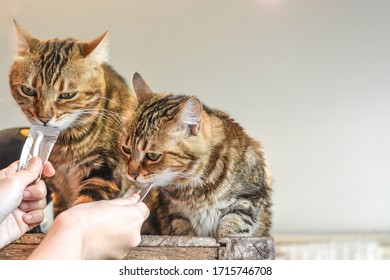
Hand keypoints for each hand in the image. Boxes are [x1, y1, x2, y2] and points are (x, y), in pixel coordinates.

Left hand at [0, 157, 54, 247]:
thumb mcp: (13, 182)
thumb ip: (29, 171)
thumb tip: (38, 160)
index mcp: (10, 178)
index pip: (30, 167)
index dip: (42, 167)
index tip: (50, 171)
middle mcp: (16, 191)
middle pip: (40, 185)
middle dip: (37, 191)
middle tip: (24, 195)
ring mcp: (20, 207)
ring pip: (42, 200)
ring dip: (34, 204)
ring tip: (21, 208)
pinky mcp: (25, 220)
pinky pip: (41, 215)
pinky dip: (35, 216)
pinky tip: (24, 219)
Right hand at [28, 194, 148, 259]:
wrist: (70, 240)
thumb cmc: (85, 218)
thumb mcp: (105, 204)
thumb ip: (124, 202)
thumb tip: (135, 198)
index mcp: (134, 217)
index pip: (144, 209)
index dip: (134, 206)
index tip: (124, 206)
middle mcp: (135, 234)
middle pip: (135, 223)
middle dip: (125, 219)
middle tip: (107, 216)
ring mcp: (127, 247)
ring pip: (126, 235)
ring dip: (118, 231)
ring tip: (99, 228)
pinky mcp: (118, 257)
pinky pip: (119, 246)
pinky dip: (112, 242)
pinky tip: (98, 238)